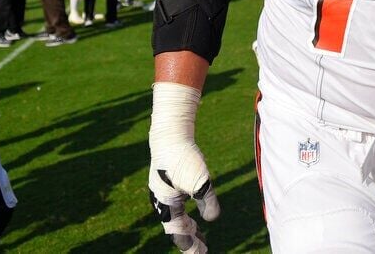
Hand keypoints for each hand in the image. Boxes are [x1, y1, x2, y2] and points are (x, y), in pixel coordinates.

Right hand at [149, 84, 219, 252]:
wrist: (170, 133)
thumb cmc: (183, 158)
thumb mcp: (200, 181)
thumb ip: (207, 200)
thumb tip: (212, 219)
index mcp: (166, 204)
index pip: (177, 232)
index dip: (189, 245)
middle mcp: (162, 200)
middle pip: (175, 226)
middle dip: (189, 238)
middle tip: (202, 249)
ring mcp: (164, 190)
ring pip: (175, 215)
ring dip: (188, 226)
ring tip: (199, 234)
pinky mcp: (168, 181)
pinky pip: (176, 203)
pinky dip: (186, 211)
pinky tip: (194, 209)